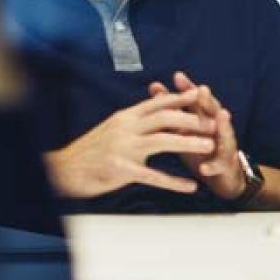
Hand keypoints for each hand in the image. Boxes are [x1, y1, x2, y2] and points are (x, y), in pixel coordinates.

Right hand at [46, 89, 214, 198]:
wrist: (67, 169)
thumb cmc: (90, 151)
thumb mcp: (111, 129)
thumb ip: (133, 122)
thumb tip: (154, 113)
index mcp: (124, 118)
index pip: (156, 104)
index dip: (179, 98)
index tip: (200, 93)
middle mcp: (124, 129)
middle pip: (164, 118)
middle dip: (191, 119)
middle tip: (212, 123)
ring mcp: (122, 149)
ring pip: (162, 141)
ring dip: (188, 143)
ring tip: (209, 146)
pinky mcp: (121, 170)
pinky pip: (153, 176)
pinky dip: (174, 182)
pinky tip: (190, 186)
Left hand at [148, 71, 244, 200]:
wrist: (220, 177)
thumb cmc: (198, 148)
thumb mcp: (182, 128)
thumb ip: (171, 109)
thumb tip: (154, 86)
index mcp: (204, 119)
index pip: (197, 100)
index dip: (188, 88)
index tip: (177, 76)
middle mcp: (216, 129)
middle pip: (213, 112)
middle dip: (208, 100)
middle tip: (202, 89)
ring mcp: (224, 147)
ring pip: (225, 135)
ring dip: (223, 125)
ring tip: (221, 116)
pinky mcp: (225, 167)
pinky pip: (219, 166)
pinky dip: (212, 166)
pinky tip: (204, 168)